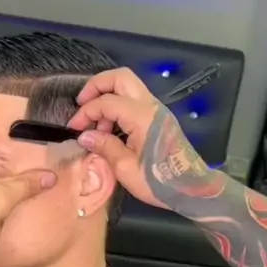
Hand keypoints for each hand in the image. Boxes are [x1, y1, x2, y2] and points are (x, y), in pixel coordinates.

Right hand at [67, 68, 211, 208]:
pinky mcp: (159, 118)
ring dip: (108, 98)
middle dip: (97, 86)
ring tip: (97, 127)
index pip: (106, 101)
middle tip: (82, 104)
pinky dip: (118, 107)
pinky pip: (134, 101)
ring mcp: (157, 110)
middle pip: (120, 77)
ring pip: (128, 86)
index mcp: (142, 117)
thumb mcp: (126, 168)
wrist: (191, 189)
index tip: (74, 128)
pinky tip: (110, 130)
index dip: (86, 112)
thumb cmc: (159, 182)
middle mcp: (151, 106)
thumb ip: (104, 147)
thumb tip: (84, 135)